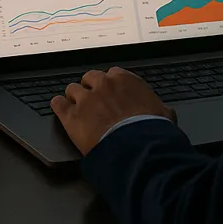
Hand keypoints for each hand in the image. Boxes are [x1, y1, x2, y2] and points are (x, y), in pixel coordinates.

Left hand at [51, 67, 175, 155]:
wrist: (136, 148)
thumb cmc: (152, 131)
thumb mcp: (164, 114)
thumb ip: (158, 108)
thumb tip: (164, 113)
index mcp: (125, 80)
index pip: (112, 75)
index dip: (111, 85)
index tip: (111, 93)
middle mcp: (103, 85)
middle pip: (90, 78)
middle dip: (91, 87)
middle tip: (94, 99)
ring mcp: (85, 99)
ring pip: (72, 89)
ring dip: (74, 97)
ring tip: (75, 106)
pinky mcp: (71, 116)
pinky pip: (58, 104)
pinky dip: (58, 106)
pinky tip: (58, 107)